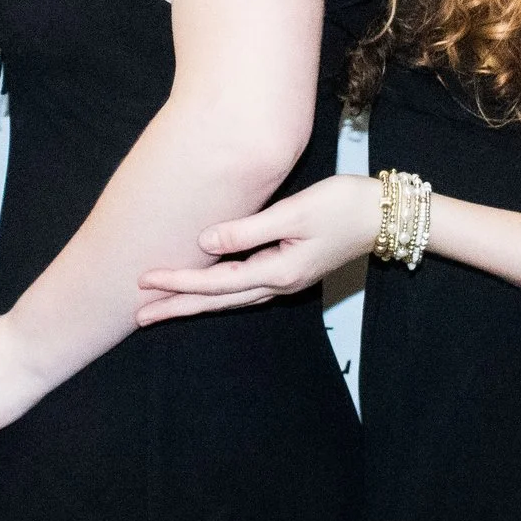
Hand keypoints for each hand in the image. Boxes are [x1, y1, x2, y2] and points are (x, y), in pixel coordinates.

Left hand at [133, 174, 381, 323]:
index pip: (215, 281)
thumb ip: (248, 229)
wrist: (383, 216)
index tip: (145, 280)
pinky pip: (242, 289)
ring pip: (229, 298)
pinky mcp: (289, 271)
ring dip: (194, 302)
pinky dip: (217, 294)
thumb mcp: (294, 213)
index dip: (178, 281)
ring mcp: (284, 281)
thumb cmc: (342, 206)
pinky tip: (203, 292)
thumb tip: (205, 240)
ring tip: (162, 307)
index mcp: (277, 272)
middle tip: (138, 314)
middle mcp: (278, 284)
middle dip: (177, 305)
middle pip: (217, 300)